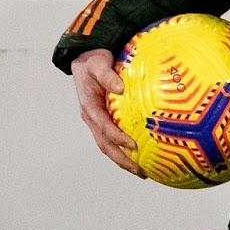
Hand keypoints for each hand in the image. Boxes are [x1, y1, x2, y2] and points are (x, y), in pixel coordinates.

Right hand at [71, 49, 143, 176]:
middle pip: (106, 145)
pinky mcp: (105, 120)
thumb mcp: (97, 64)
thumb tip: (120, 88)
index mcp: (89, 107)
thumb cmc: (92, 60)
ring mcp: (98, 121)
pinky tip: (144, 153)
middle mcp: (92, 118)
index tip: (132, 145)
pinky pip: (115, 138)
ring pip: (110, 146)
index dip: (116, 137)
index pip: (103, 127)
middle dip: (121, 160)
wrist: (85, 58)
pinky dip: (127, 149)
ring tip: (142, 172)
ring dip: (124, 160)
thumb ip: (106, 75)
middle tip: (140, 171)